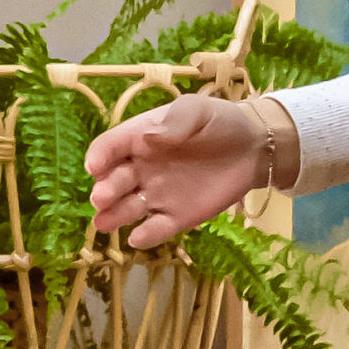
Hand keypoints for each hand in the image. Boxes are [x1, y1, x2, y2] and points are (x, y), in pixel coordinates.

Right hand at [86, 95, 268, 248]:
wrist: (253, 148)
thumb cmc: (219, 122)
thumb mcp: (197, 110)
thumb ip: (176, 120)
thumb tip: (150, 136)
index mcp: (139, 139)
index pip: (110, 147)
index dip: (100, 156)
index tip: (94, 166)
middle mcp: (141, 169)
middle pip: (114, 181)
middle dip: (105, 190)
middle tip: (101, 198)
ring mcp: (157, 195)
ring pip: (128, 208)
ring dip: (115, 216)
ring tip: (105, 223)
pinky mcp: (176, 216)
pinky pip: (156, 228)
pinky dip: (146, 236)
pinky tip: (138, 238)